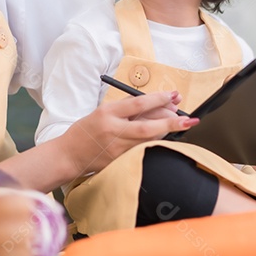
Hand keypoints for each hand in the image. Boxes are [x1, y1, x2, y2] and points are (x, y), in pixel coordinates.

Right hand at [62, 91, 197, 175]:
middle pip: (147, 124)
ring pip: (148, 138)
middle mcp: (113, 129)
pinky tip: (166, 135)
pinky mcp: (119, 160)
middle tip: (186, 116)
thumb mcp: (102, 112)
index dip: (159, 99)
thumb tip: (154, 103)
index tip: (173, 95)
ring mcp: (117, 147)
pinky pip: (142, 148)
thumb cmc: (86, 131)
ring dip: (167, 130)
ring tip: (182, 122)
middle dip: (170, 119)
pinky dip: (155, 140)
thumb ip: (126, 108)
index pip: (138, 104)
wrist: (68, 155)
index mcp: (107, 112)